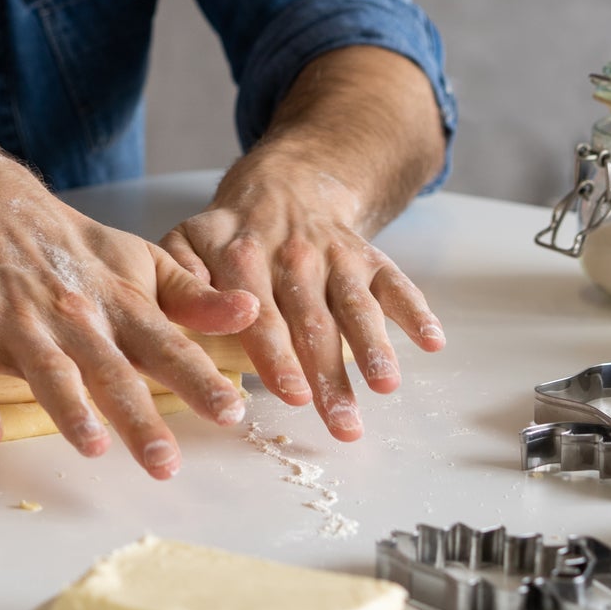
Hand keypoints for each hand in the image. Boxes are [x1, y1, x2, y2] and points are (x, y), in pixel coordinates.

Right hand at [0, 156, 261, 480]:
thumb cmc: (74, 250)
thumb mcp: (141, 264)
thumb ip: (194, 299)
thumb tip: (253, 313)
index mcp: (120, 306)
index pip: (167, 347)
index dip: (199, 380)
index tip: (232, 412)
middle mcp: (74, 315)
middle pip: (109, 371)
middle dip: (138, 417)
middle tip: (165, 464)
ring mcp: (20, 319)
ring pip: (47, 368)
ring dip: (68, 407)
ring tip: (92, 445)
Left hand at [158, 156, 444, 441]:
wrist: (282, 187)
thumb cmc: (226, 236)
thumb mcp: (186, 243)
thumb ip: (179, 282)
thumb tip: (177, 319)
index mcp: (242, 257)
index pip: (259, 313)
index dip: (275, 354)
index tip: (288, 395)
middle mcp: (293, 257)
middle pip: (312, 321)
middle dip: (328, 373)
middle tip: (340, 422)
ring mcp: (335, 257)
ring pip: (356, 306)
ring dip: (375, 348)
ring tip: (386, 388)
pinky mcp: (368, 258)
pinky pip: (396, 283)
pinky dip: (416, 310)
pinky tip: (433, 342)